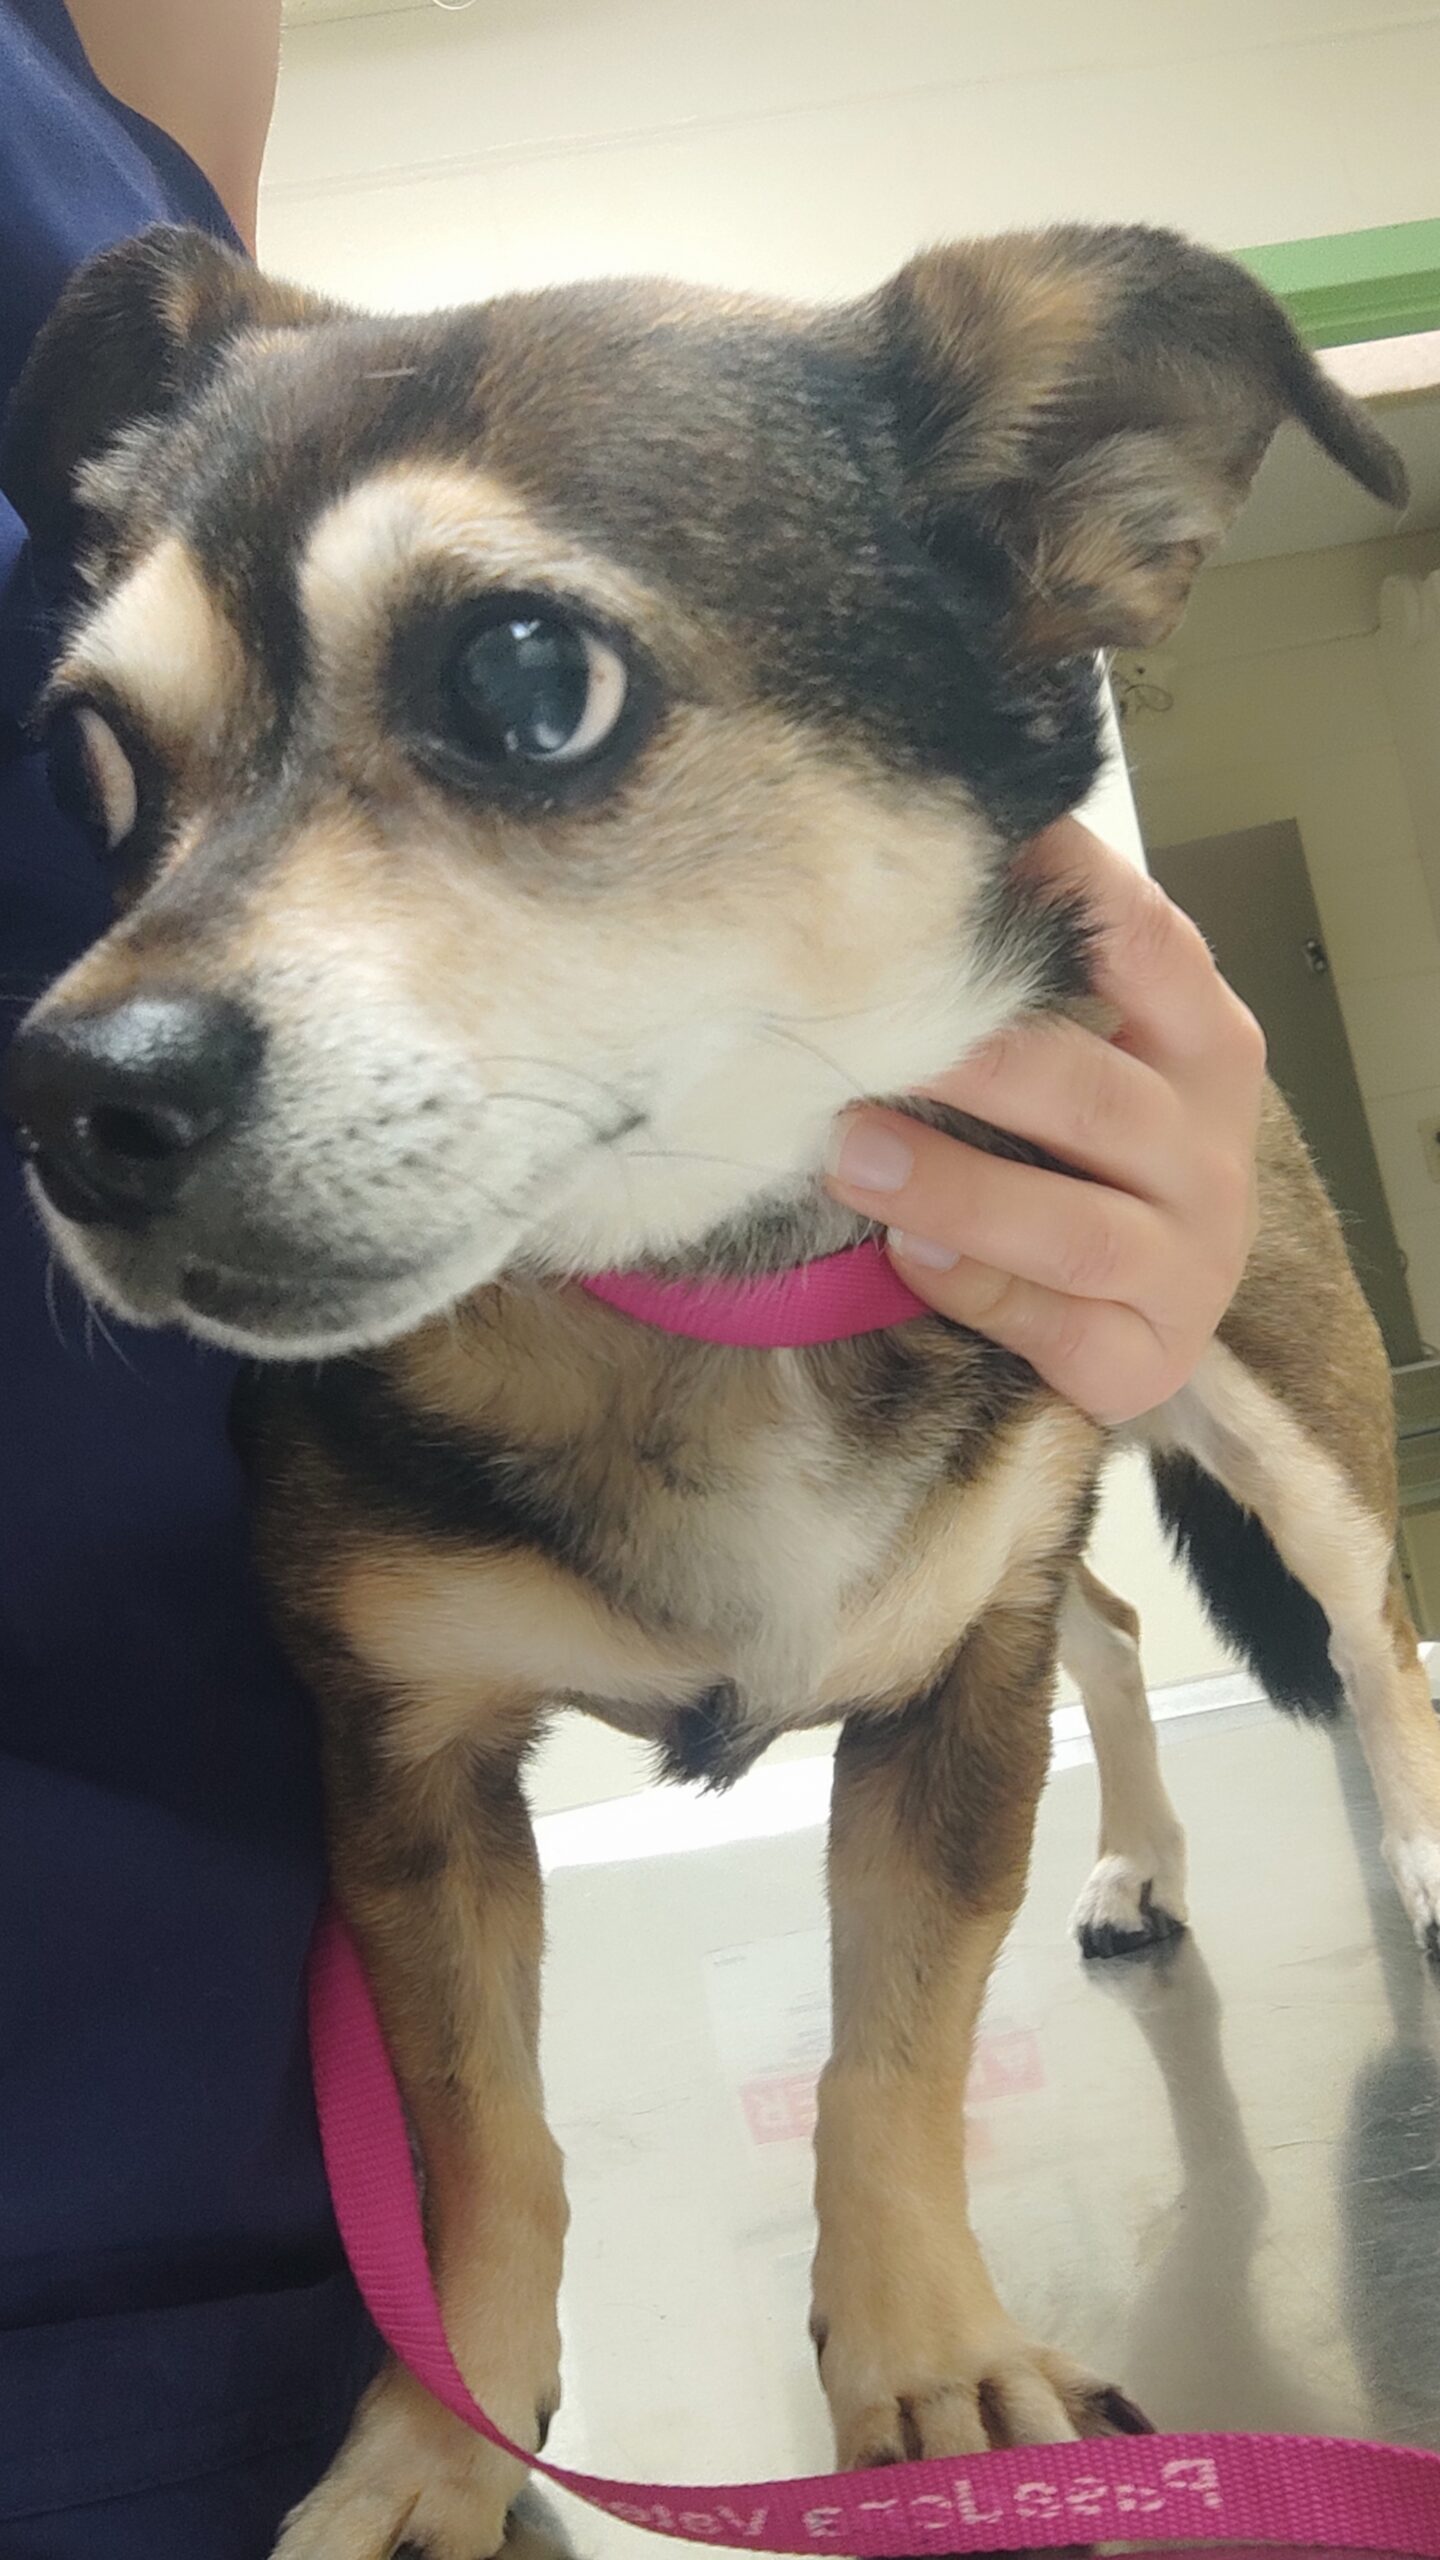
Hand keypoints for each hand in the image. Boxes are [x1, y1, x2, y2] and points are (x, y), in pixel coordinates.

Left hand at [823, 817, 1264, 1424]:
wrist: (1141, 1324)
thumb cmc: (1085, 1168)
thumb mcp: (1083, 1064)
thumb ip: (1030, 990)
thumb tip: (905, 881)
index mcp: (1203, 1047)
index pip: (1147, 946)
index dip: (1068, 892)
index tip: (970, 845)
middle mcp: (1209, 1150)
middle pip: (1091, 1097)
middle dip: (973, 1065)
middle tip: (862, 1037)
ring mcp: (1189, 1263)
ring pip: (1074, 1227)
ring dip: (954, 1187)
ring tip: (849, 1153)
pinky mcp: (1146, 1360)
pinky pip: (1059, 1326)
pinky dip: (979, 1292)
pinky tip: (908, 1259)